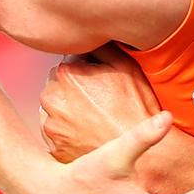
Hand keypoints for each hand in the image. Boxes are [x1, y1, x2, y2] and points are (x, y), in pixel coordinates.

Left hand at [41, 44, 161, 162]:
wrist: (142, 155)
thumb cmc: (137, 112)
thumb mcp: (127, 68)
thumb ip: (103, 47)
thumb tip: (93, 38)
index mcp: (67, 74)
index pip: (69, 60)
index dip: (87, 69)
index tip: (99, 80)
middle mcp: (52, 98)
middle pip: (58, 84)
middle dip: (73, 88)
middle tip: (98, 99)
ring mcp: (50, 125)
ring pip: (56, 108)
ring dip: (69, 109)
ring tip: (94, 117)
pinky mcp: (54, 146)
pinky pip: (57, 132)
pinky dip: (68, 130)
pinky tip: (88, 131)